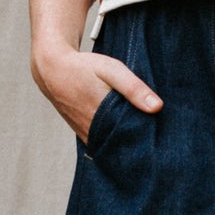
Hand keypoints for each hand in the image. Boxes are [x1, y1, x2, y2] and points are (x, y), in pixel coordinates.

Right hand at [28, 0, 161, 142]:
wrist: (52, 69)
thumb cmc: (83, 67)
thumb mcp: (112, 70)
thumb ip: (134, 88)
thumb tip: (157, 107)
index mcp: (103, 118)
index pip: (131, 141)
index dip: (146, 144)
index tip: (162, 146)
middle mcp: (93, 131)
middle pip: (122, 146)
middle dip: (138, 147)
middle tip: (158, 148)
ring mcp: (86, 133)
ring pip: (111, 146)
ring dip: (125, 144)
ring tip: (145, 143)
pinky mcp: (82, 132)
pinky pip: (101, 142)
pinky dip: (113, 141)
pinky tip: (125, 136)